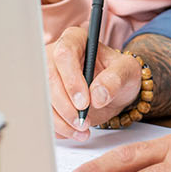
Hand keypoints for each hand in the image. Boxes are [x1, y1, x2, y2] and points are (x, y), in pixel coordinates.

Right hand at [47, 25, 140, 139]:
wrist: (114, 90)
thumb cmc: (119, 74)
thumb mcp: (127, 71)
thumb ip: (115, 79)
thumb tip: (98, 95)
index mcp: (75, 40)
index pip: (64, 54)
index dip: (71, 80)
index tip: (84, 102)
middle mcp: (55, 55)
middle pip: (49, 79)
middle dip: (66, 106)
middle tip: (83, 122)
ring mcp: (46, 76)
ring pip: (43, 99)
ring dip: (61, 120)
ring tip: (82, 130)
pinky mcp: (45, 96)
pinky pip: (44, 113)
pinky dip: (57, 127)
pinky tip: (74, 131)